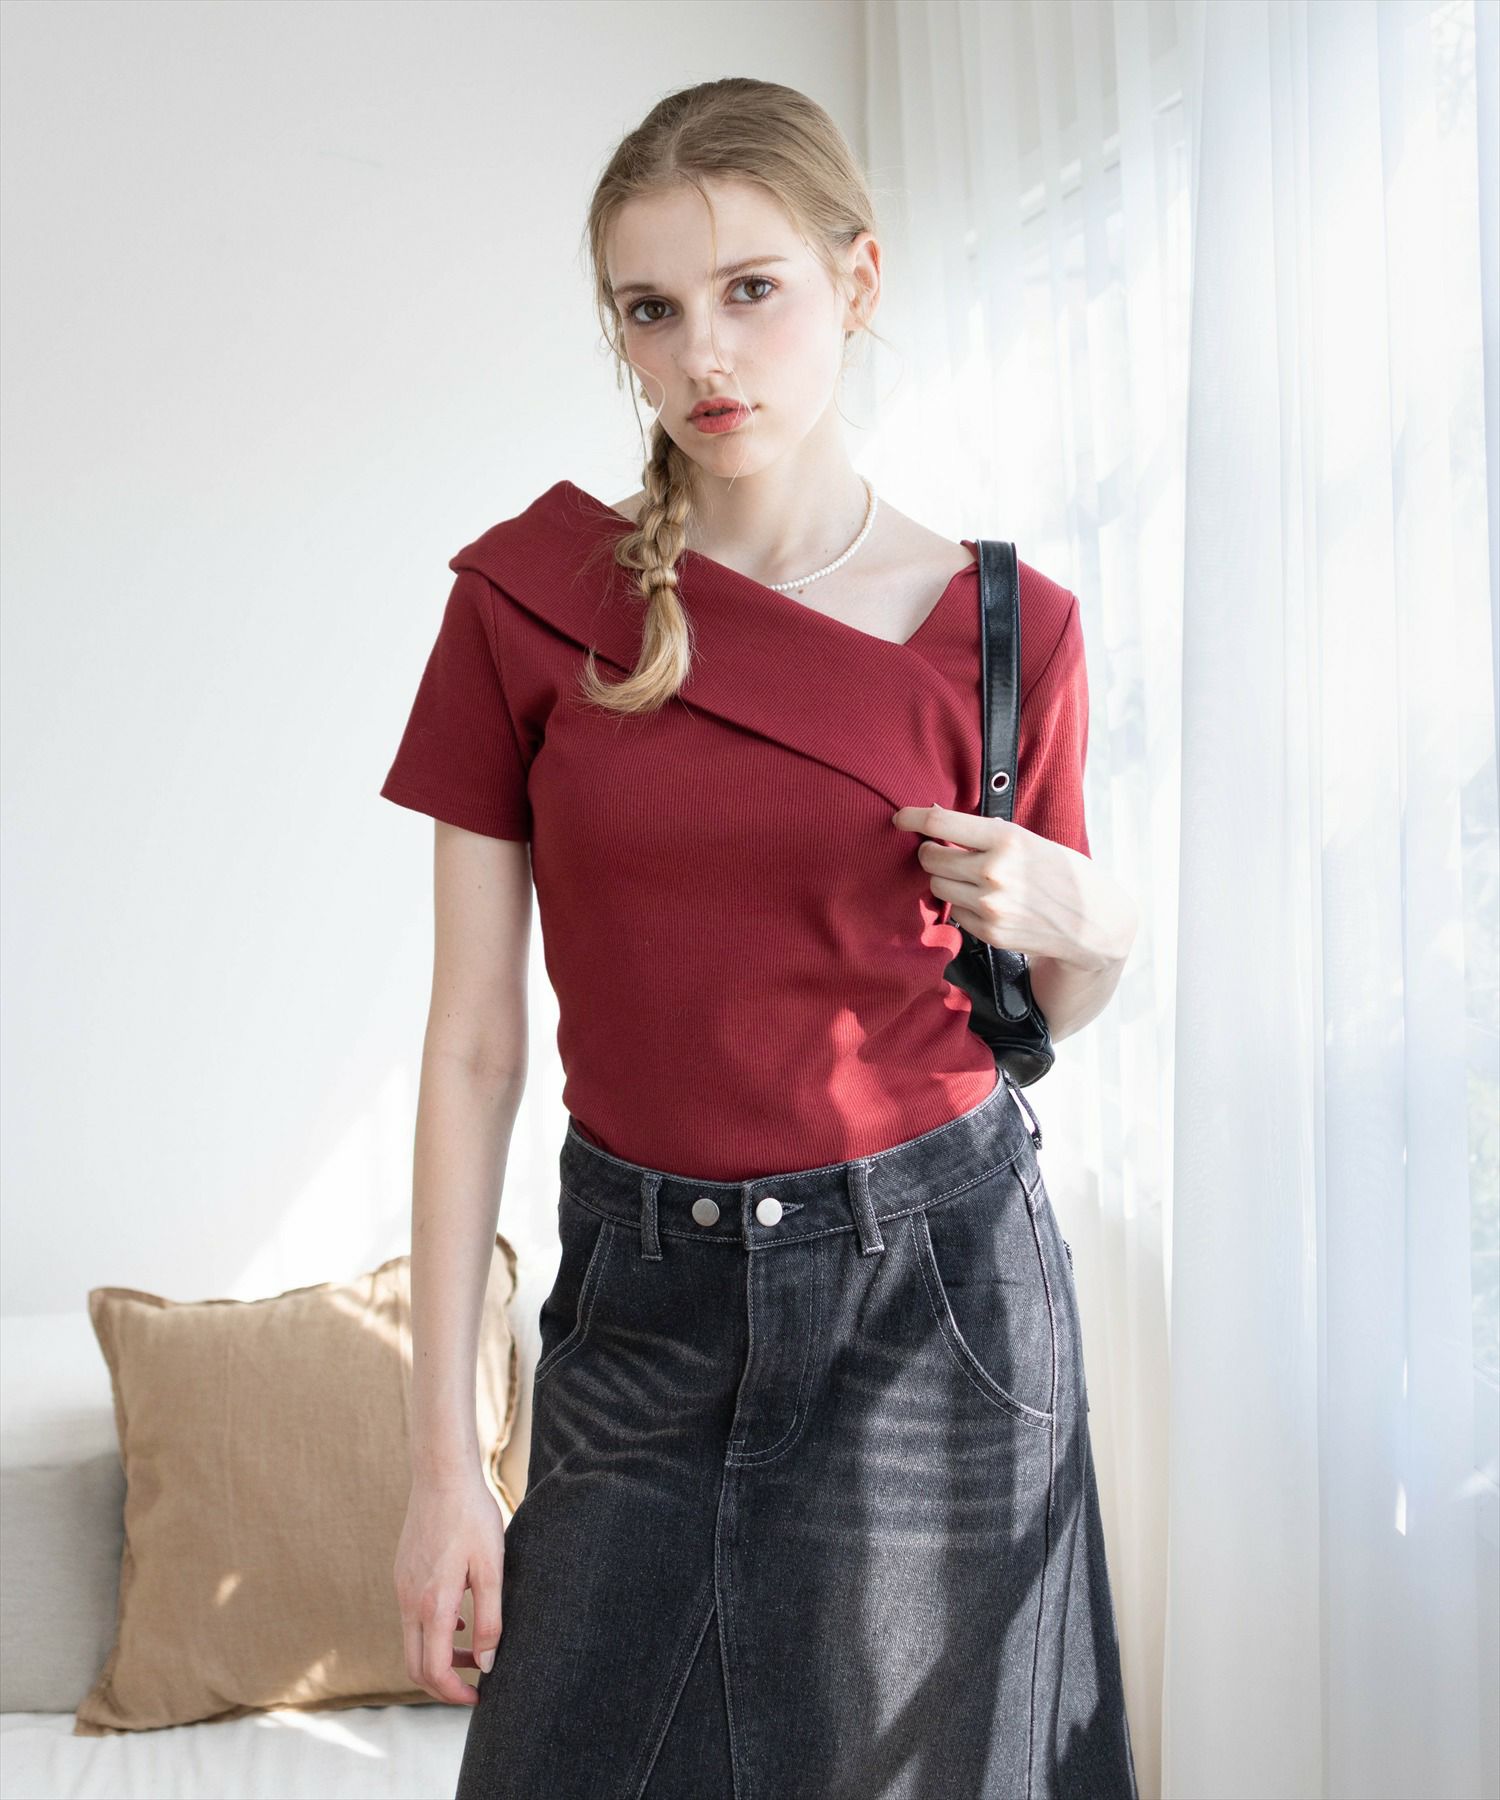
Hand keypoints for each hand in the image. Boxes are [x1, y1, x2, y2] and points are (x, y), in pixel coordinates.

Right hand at [394, 1467, 505, 1706]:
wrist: (441, 1476)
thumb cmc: (472, 1518)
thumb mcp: (492, 1569)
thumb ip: (490, 1620)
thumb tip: (486, 1664)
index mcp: (432, 1604)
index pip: (434, 1671)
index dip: (455, 1693)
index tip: (478, 1696)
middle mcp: (409, 1601)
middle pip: (415, 1666)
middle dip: (442, 1685)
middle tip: (473, 1686)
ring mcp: (401, 1587)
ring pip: (411, 1643)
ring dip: (438, 1658)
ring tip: (471, 1653)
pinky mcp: (402, 1574)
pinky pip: (411, 1618)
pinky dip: (431, 1632)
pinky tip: (458, 1618)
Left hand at [891, 802, 1108, 970]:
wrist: (1091, 921)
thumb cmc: (1058, 871)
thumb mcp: (1028, 840)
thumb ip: (984, 833)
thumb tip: (932, 819)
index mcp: (1006, 839)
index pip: (939, 823)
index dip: (912, 818)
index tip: (900, 818)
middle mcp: (993, 871)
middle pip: (930, 857)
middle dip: (932, 852)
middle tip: (945, 851)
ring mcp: (989, 905)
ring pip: (937, 886)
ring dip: (946, 879)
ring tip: (973, 878)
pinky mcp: (988, 932)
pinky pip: (954, 912)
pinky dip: (963, 905)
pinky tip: (988, 902)